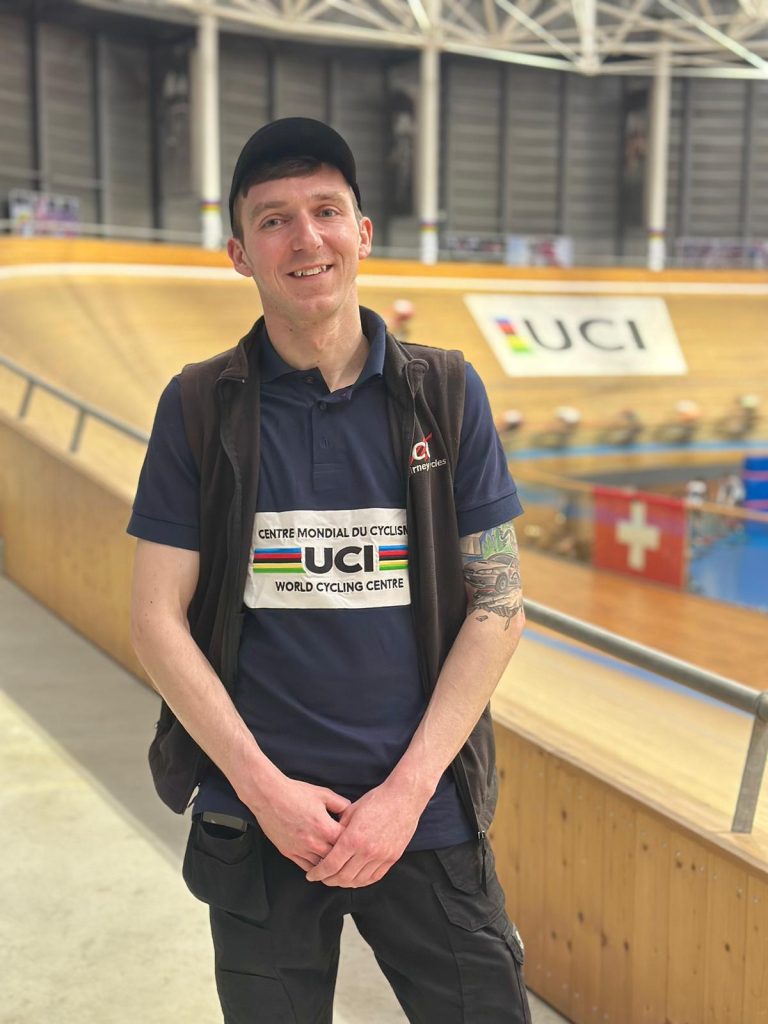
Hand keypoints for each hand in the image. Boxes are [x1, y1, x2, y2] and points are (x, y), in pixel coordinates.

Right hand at [247, 774, 349, 871]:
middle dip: (342, 857)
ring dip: (329, 866)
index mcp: (325, 827)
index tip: (355, 841)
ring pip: (321, 867)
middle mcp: (314, 842)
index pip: (346, 843)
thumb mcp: (324, 794)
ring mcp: (300, 849)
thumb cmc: (295, 793)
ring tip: (337, 864)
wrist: (269, 796)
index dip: (352, 843)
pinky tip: (320, 865)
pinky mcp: (289, 852)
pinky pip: (306, 867)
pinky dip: (315, 868)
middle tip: (349, 856)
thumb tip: (351, 812)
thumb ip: (341, 804)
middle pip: (335, 858)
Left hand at [305, 778, 426, 887]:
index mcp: (353, 838)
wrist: (403, 798)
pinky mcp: (392, 858)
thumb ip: (338, 829)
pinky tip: (355, 877)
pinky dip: (362, 881)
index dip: (318, 873)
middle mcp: (367, 851)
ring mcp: (381, 856)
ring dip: (345, 883)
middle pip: (343, 877)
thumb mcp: (351, 810)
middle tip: (322, 878)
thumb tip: (327, 841)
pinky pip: (374, 877)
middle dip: (328, 880)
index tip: (311, 875)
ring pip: (358, 881)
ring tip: (337, 878)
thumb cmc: (376, 800)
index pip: (331, 865)